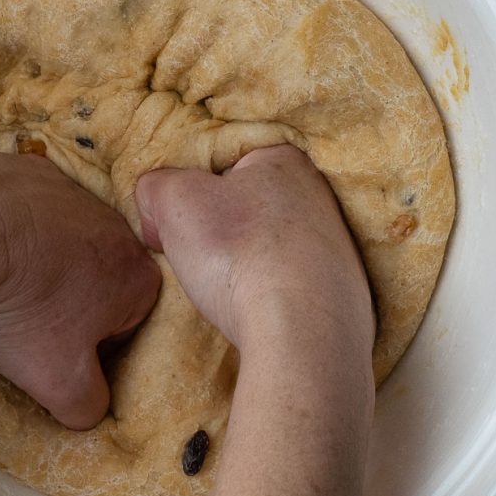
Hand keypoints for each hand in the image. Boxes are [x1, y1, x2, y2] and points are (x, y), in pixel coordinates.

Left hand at [0, 153, 160, 429]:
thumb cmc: (20, 308)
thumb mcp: (60, 384)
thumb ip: (90, 408)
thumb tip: (91, 406)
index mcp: (138, 276)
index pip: (126, 328)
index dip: (89, 350)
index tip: (52, 355)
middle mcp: (117, 226)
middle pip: (98, 281)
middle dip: (68, 304)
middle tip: (24, 322)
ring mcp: (74, 190)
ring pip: (64, 242)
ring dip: (41, 265)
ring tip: (0, 284)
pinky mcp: (30, 169)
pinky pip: (29, 209)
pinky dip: (13, 227)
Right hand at [135, 144, 372, 353]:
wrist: (299, 334)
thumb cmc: (237, 253)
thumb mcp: (172, 200)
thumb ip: (155, 185)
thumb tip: (157, 206)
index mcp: (284, 161)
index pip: (219, 165)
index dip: (186, 194)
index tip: (174, 227)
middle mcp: (319, 196)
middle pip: (244, 207)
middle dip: (216, 231)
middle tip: (197, 259)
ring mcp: (337, 247)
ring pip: (266, 247)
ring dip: (241, 265)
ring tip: (227, 290)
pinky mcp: (341, 292)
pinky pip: (288, 284)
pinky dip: (267, 295)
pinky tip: (255, 311)